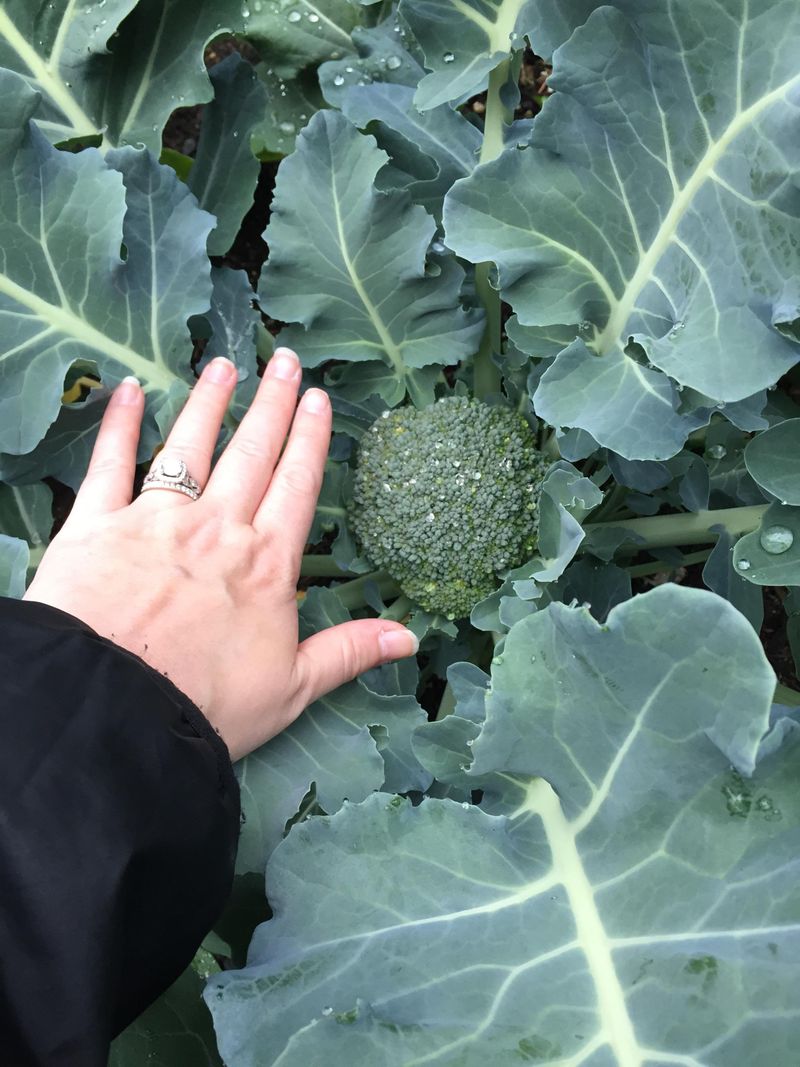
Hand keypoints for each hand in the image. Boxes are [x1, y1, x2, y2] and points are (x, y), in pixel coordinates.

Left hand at [24, 350, 416, 760]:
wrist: (113, 710)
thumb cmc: (205, 705)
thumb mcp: (293, 688)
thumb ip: (349, 653)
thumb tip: (411, 637)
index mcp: (266, 564)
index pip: (296, 486)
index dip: (309, 439)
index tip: (319, 399)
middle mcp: (217, 529)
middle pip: (251, 453)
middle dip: (272, 404)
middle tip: (285, 360)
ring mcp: (156, 520)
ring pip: (190, 446)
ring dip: (210, 402)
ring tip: (226, 365)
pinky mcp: (97, 525)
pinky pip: (110, 463)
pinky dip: (119, 424)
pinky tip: (128, 389)